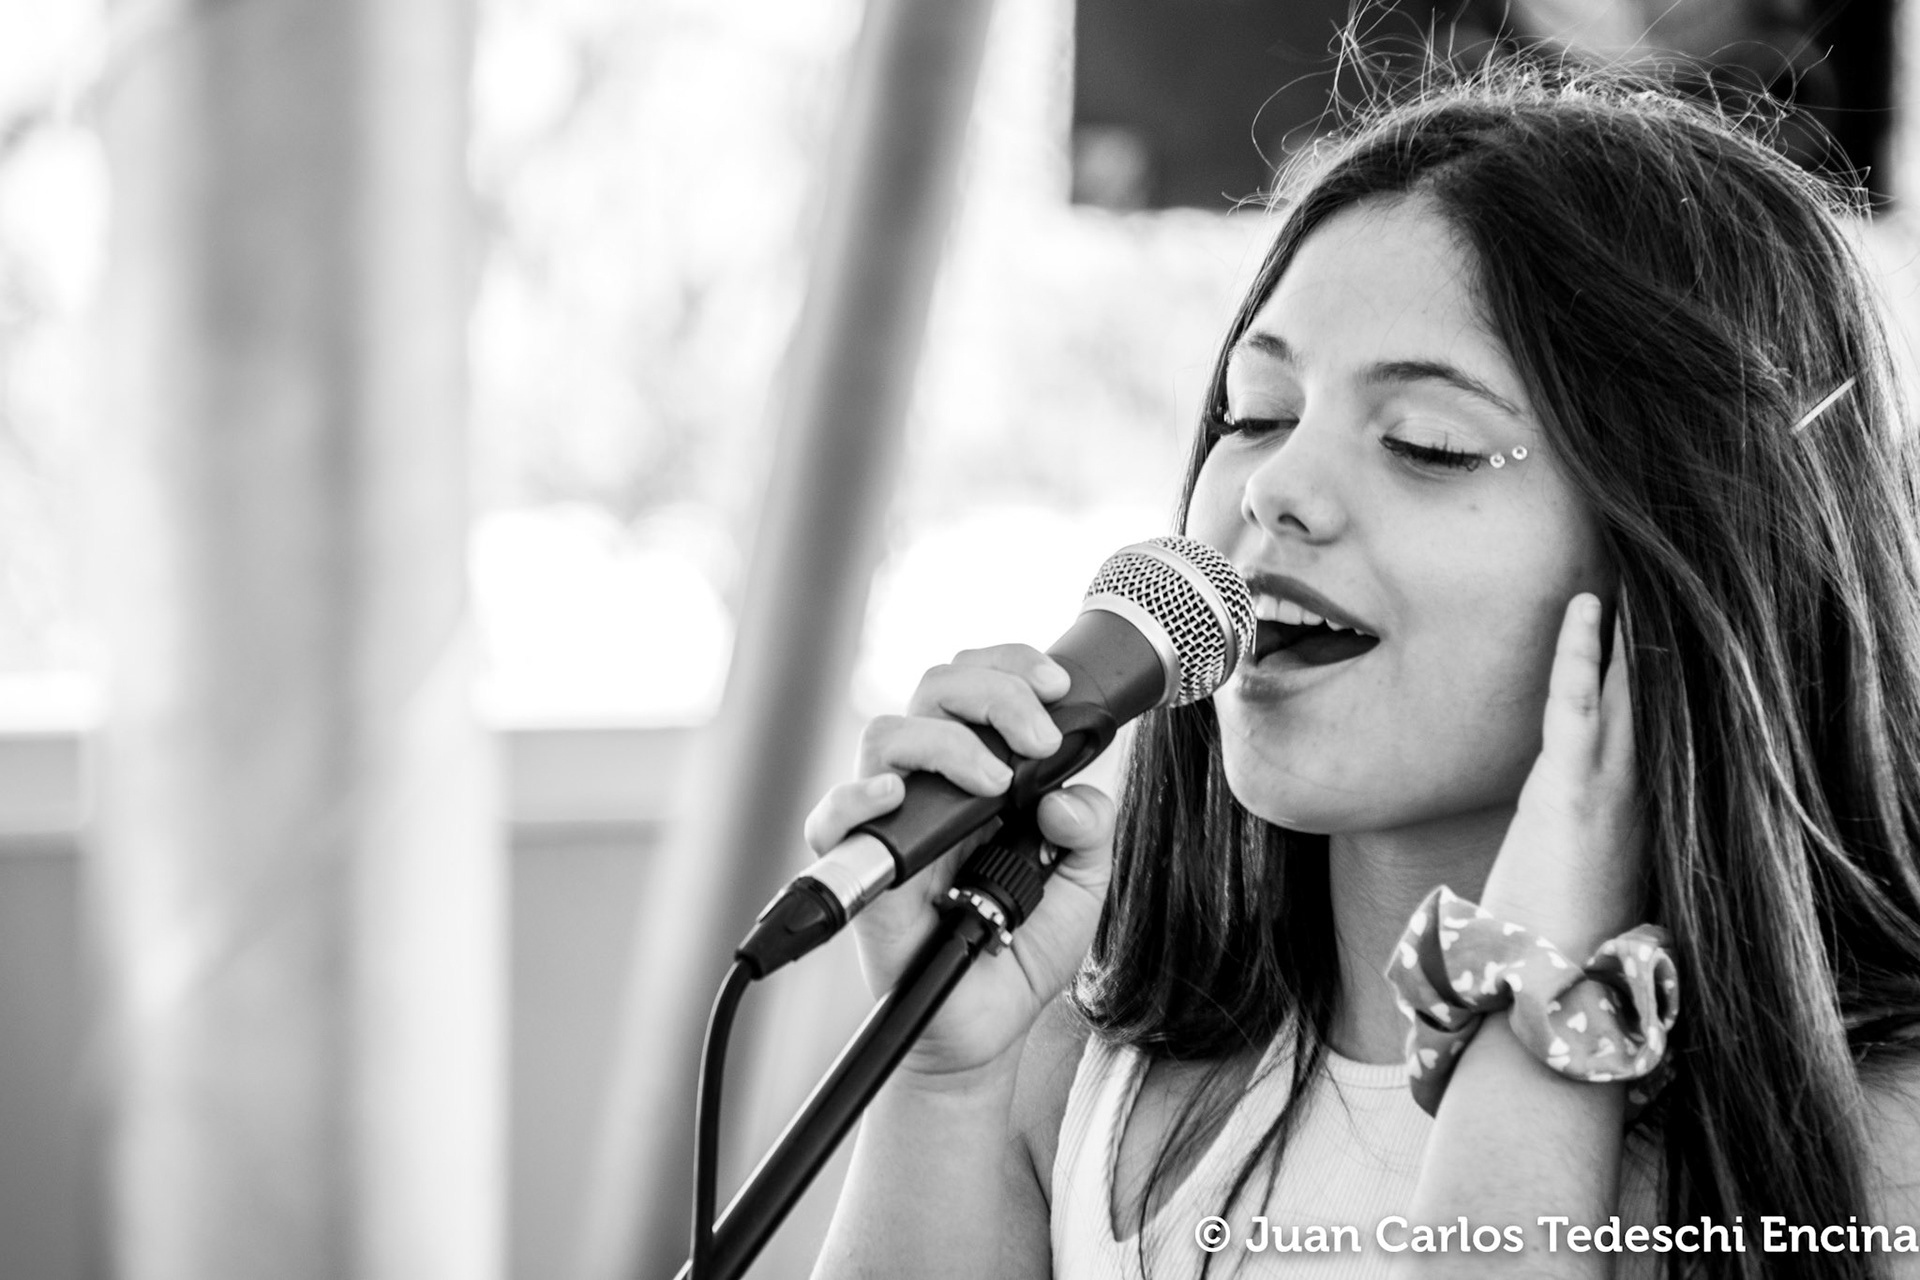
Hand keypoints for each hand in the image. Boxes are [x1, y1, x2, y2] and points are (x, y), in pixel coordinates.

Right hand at [802, 644, 1113, 1078]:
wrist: (984, 1026)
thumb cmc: (1019, 946)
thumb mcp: (1082, 883)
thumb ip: (1090, 830)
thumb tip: (1066, 796)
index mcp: (983, 769)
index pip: (980, 683)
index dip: (1013, 666)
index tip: (1058, 685)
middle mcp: (933, 783)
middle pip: (935, 688)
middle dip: (994, 692)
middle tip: (1038, 738)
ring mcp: (896, 821)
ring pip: (886, 732)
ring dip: (948, 741)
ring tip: (995, 783)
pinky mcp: (865, 867)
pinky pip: (832, 815)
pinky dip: (859, 796)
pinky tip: (896, 798)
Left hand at [1481, 593, 1645, 957]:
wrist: (1550, 989)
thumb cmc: (1561, 943)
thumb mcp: (1597, 880)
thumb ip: (1607, 842)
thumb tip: (1598, 825)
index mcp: (1654, 809)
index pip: (1673, 721)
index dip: (1678, 667)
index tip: (1684, 616)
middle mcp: (1645, 791)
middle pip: (1664, 693)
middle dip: (1667, 632)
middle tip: (1675, 570)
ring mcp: (1610, 787)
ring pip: (1630, 687)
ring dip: (1633, 626)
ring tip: (1639, 566)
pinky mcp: (1566, 788)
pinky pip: (1577, 704)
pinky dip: (1581, 652)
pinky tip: (1588, 604)